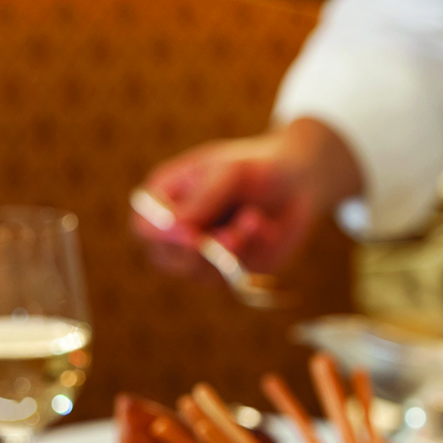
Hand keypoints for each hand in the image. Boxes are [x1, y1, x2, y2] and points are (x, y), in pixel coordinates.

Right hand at [130, 118, 362, 278]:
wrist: (297, 180)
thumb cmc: (255, 167)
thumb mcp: (230, 172)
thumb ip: (204, 199)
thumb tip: (178, 228)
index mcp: (165, 199)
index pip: (144, 226)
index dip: (161, 235)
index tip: (191, 234)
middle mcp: (178, 231)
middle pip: (167, 259)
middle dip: (199, 252)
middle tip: (232, 236)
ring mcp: (203, 255)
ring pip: (202, 271)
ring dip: (232, 249)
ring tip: (254, 218)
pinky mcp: (231, 271)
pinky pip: (234, 275)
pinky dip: (253, 252)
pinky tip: (264, 225)